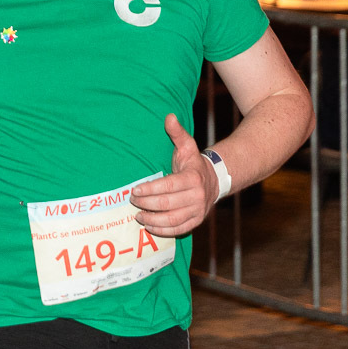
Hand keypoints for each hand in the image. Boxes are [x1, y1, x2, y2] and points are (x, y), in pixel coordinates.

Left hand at [131, 115, 218, 237]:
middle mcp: (197, 196)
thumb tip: (169, 117)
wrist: (214, 180)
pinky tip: (149, 226)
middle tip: (132, 202)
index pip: (168, 187)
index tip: (134, 190)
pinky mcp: (196, 221)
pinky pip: (179, 230)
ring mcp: (198, 211)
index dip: (150, 190)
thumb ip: (177, 133)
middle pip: (167, 204)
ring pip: (172, 220)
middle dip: (146, 204)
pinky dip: (163, 231)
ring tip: (138, 216)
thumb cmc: (193, 163)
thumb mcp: (187, 146)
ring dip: (152, 220)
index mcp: (193, 178)